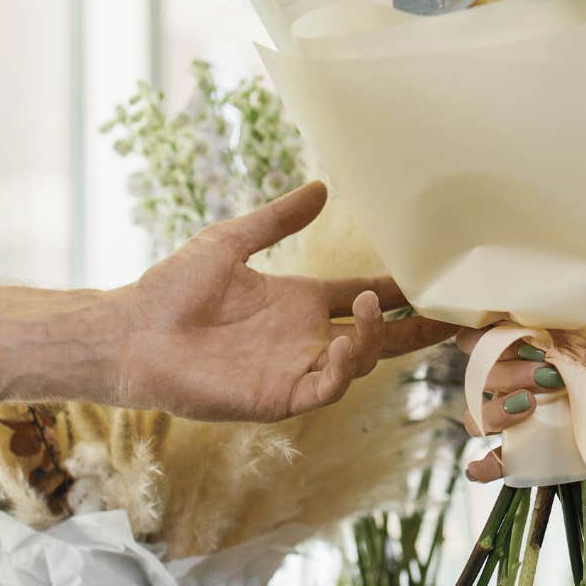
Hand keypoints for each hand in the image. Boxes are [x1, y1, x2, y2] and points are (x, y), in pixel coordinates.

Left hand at [113, 182, 454, 421]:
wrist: (132, 332)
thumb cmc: (172, 288)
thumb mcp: (230, 241)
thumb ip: (278, 219)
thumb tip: (321, 187)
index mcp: (297, 303)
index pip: (361, 298)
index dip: (395, 291)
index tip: (430, 277)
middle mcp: (302, 338)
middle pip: (376, 338)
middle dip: (416, 330)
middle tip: (453, 316)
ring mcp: (293, 370)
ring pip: (358, 363)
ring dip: (372, 339)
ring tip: (366, 309)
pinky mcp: (278, 398)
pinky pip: (326, 390)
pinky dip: (343, 369)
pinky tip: (343, 342)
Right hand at [456, 323, 585, 480]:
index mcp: (541, 343)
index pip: (492, 333)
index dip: (493, 336)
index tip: (528, 343)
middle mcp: (526, 376)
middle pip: (483, 373)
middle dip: (506, 372)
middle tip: (546, 377)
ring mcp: (530, 414)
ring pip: (482, 413)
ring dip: (494, 412)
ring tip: (529, 409)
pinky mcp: (540, 447)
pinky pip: (503, 459)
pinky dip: (486, 466)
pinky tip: (482, 469)